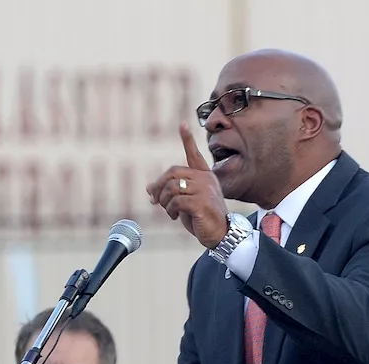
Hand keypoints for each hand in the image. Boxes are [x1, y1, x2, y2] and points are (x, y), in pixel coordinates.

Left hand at [145, 123, 230, 248]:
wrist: (219, 234)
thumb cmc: (201, 218)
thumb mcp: (184, 202)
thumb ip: (171, 192)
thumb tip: (149, 188)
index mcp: (204, 175)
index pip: (194, 154)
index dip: (187, 139)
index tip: (182, 124)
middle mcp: (205, 178)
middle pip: (172, 173)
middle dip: (158, 186)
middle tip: (153, 199)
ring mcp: (205, 189)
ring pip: (171, 187)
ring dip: (163, 201)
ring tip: (168, 210)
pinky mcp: (201, 202)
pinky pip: (175, 201)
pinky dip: (170, 210)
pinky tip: (174, 216)